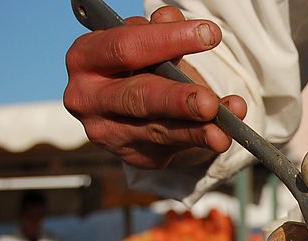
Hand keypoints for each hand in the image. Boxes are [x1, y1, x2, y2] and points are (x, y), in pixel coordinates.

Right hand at [64, 6, 246, 168]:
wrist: (127, 107)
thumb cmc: (136, 65)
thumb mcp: (146, 45)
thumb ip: (160, 33)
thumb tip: (171, 17)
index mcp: (85, 58)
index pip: (126, 48)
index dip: (167, 40)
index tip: (209, 34)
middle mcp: (88, 99)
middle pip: (137, 98)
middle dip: (176, 100)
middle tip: (207, 102)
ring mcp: (108, 133)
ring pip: (158, 130)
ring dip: (195, 130)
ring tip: (221, 131)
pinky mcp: (134, 155)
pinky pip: (172, 148)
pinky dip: (200, 140)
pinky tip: (221, 136)